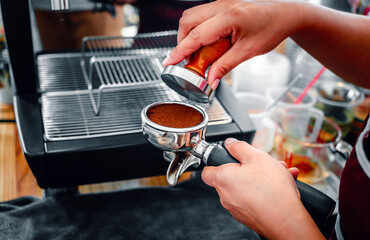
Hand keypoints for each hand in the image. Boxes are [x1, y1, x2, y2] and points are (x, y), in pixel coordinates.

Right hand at [162, 0, 305, 87]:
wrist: (286, 12)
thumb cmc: (272, 27)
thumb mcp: (248, 51)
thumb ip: (225, 66)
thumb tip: (210, 80)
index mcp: (229, 17)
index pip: (195, 36)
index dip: (179, 51)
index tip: (168, 62)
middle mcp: (222, 6)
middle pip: (187, 22)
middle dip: (182, 42)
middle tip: (188, 61)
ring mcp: (221, 2)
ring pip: (191, 16)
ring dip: (189, 35)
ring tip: (198, 53)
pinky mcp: (223, 4)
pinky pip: (201, 15)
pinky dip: (198, 29)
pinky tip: (207, 42)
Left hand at [202, 138, 323, 239]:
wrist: (287, 220)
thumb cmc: (271, 190)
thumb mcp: (256, 157)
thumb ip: (239, 147)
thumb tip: (230, 143)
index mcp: (223, 179)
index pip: (207, 171)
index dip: (216, 162)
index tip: (227, 158)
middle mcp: (226, 196)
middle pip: (232, 177)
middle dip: (249, 169)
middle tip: (264, 165)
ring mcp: (236, 208)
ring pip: (246, 188)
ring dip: (260, 179)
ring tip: (278, 175)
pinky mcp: (248, 217)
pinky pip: (253, 199)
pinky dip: (264, 192)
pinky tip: (280, 188)